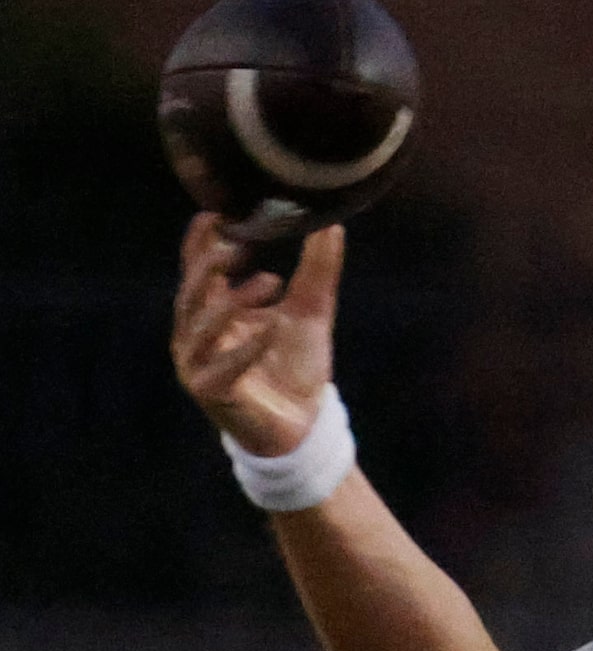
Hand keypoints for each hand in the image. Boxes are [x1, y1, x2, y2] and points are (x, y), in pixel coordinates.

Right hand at [172, 214, 341, 454]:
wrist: (305, 426)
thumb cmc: (296, 366)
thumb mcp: (311, 311)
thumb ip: (317, 271)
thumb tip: (331, 225)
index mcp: (213, 311)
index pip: (198, 270)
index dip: (201, 242)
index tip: (217, 213)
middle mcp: (197, 334)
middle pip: (192, 292)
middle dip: (209, 266)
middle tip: (237, 242)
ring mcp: (198, 364)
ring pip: (203, 326)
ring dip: (235, 302)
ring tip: (269, 280)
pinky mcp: (210, 392)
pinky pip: (224, 367)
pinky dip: (248, 348)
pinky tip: (271, 327)